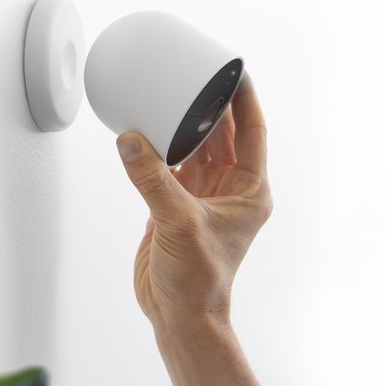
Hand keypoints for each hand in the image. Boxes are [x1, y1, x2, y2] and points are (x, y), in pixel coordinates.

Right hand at [116, 74, 272, 329]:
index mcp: (249, 191)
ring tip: (169, 93)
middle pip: (224, 134)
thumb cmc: (200, 279)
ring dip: (184, 124)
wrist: (180, 316)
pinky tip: (145, 131)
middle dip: (212, 104)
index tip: (235, 68)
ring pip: (196, 148)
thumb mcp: (179, 223)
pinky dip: (157, 149)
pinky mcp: (175, 207)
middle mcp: (230, 190)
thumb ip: (153, 180)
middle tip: (197, 72)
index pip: (253, 131)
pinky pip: (169, 166)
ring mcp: (202, 197)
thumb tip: (131, 141)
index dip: (244, 98)